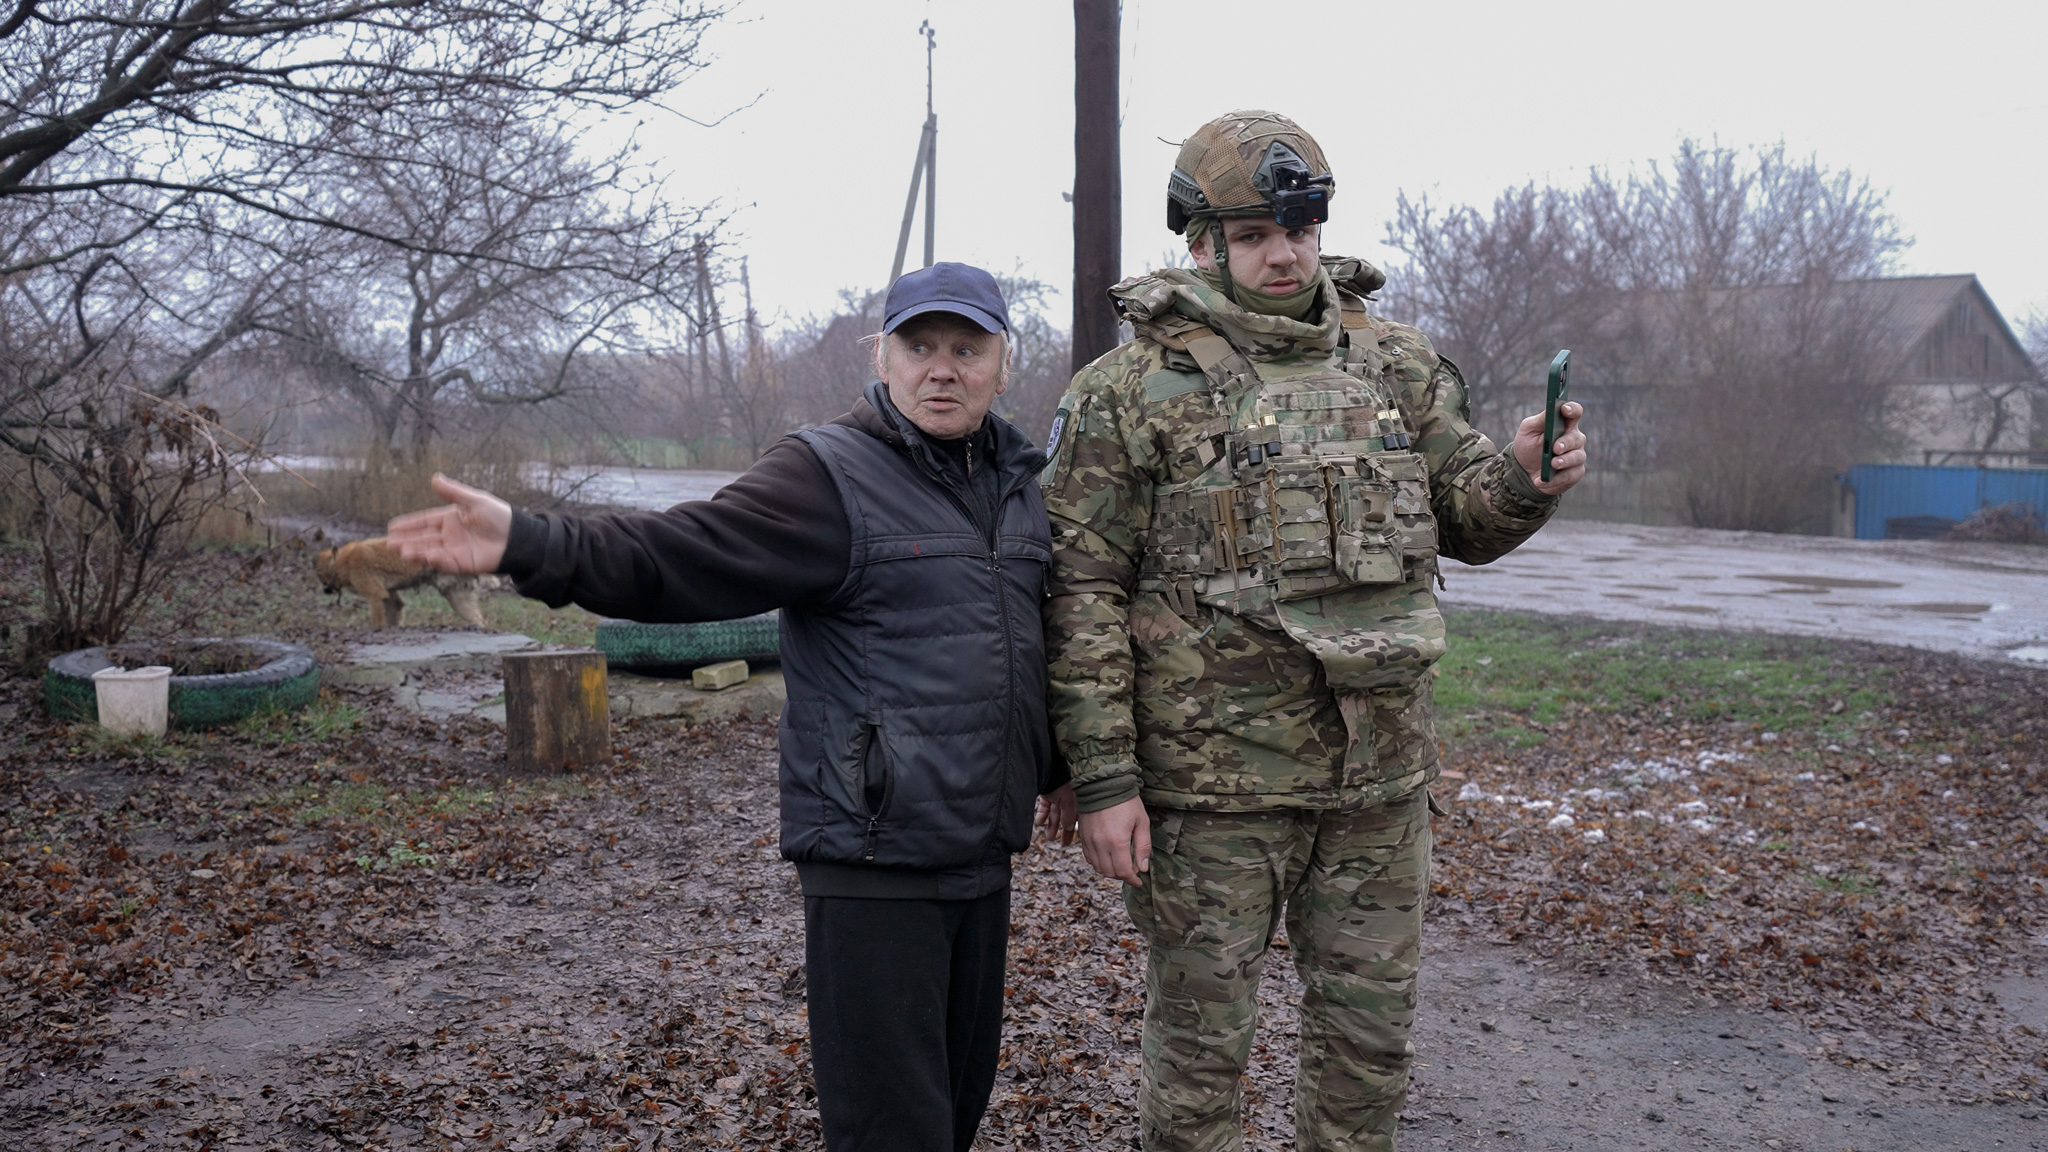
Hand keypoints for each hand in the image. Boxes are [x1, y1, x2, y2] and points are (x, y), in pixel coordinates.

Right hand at [387, 473, 512, 573]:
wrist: (518, 537)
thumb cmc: (499, 516)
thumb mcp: (475, 501)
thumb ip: (454, 492)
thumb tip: (434, 478)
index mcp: (450, 519)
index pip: (425, 521)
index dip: (409, 524)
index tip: (392, 527)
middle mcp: (449, 535)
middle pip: (423, 538)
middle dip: (406, 541)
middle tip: (389, 543)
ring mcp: (454, 550)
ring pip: (430, 552)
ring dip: (415, 552)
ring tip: (400, 551)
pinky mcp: (463, 563)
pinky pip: (445, 562)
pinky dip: (434, 560)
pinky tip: (424, 557)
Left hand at [1036, 784, 1078, 846]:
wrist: (1049, 769)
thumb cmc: (1063, 784)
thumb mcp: (1069, 804)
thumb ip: (1069, 817)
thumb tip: (1069, 828)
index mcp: (1079, 800)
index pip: (1077, 818)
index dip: (1073, 830)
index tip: (1070, 841)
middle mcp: (1070, 798)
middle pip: (1066, 817)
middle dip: (1063, 830)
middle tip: (1062, 843)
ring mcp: (1058, 794)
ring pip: (1055, 813)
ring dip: (1051, 825)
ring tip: (1048, 836)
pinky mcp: (1047, 792)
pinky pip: (1045, 806)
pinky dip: (1042, 815)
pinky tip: (1039, 823)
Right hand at [1078, 796, 1150, 886]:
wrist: (1102, 784)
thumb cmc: (1125, 801)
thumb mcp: (1142, 822)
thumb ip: (1143, 846)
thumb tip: (1143, 867)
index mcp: (1117, 841)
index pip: (1123, 871)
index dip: (1132, 880)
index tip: (1138, 881)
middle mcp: (1100, 844)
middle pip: (1109, 872)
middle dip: (1122, 876)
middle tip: (1131, 871)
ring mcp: (1089, 841)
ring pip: (1098, 867)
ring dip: (1109, 870)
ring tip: (1120, 865)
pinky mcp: (1082, 836)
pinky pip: (1089, 857)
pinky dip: (1098, 862)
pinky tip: (1107, 857)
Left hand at [1510, 400, 1586, 496]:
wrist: (1524, 471)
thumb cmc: (1528, 446)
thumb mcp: (1528, 430)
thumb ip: (1540, 419)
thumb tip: (1551, 409)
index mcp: (1564, 423)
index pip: (1575, 412)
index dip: (1572, 409)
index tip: (1564, 409)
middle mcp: (1574, 438)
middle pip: (1576, 437)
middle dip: (1566, 443)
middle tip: (1556, 448)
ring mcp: (1576, 455)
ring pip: (1576, 457)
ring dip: (1564, 461)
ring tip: (1552, 465)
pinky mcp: (1575, 472)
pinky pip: (1570, 475)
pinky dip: (1555, 479)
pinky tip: (1542, 480)